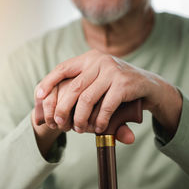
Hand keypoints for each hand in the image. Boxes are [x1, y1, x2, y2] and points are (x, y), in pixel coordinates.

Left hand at [34, 50, 181, 136]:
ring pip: (87, 99)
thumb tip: (46, 104)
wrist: (150, 85)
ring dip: (80, 118)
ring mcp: (112, 70)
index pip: (63, 68)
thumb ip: (79, 87)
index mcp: (89, 58)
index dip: (48, 82)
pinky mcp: (124, 83)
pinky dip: (99, 120)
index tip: (38, 96)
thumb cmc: (116, 86)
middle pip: (73, 88)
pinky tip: (97, 129)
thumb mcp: (97, 80)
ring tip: (78, 129)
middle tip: (58, 124)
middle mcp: (99, 61)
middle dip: (62, 109)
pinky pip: (106, 106)